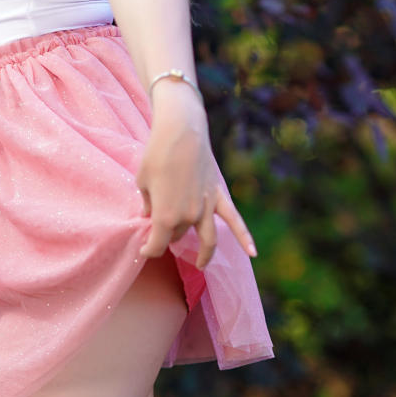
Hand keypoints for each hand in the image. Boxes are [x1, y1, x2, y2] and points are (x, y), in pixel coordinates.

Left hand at [136, 91, 256, 268]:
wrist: (180, 130)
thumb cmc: (156, 154)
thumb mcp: (142, 181)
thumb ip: (147, 204)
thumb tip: (148, 216)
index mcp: (165, 217)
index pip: (157, 245)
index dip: (148, 249)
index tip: (144, 248)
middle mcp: (188, 217)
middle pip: (177, 236)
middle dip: (167, 236)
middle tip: (159, 232)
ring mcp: (205, 208)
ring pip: (208, 240)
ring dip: (204, 255)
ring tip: (201, 265)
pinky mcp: (218, 195)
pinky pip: (234, 220)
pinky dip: (244, 237)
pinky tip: (252, 253)